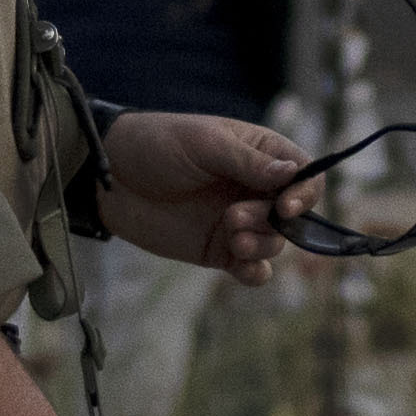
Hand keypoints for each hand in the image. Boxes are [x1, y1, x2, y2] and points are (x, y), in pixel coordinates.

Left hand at [94, 110, 312, 281]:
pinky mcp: (218, 250)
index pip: (304, 174)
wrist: (110, 178)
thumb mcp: (205, 144)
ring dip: (262, 244)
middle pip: (293, 215)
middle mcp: (254, 188)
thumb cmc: (158, 145)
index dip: (305, 191)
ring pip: (275, 242)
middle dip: (273, 220)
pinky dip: (255, 271)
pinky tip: (243, 266)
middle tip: (235, 217)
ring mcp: (238, 221)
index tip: (287, 205)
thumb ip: (250, 162)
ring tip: (231, 234)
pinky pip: (252, 268)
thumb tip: (294, 172)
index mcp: (260, 153)